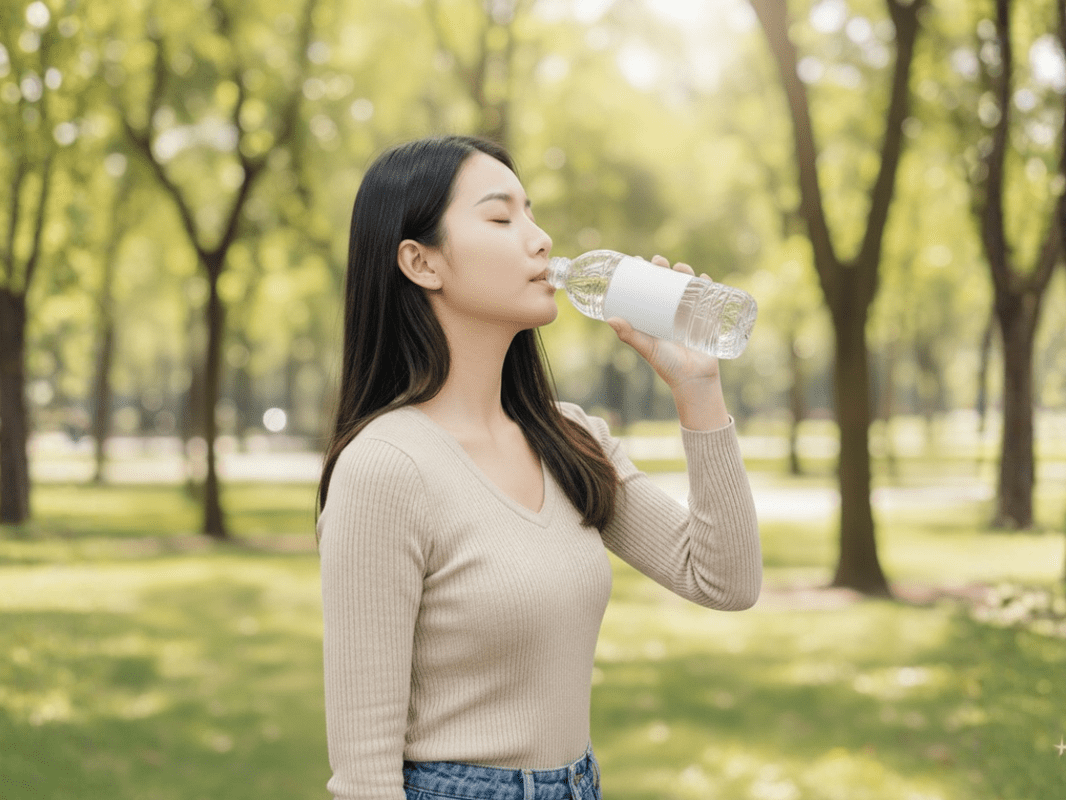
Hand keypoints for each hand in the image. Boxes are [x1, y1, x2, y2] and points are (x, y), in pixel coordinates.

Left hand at [605, 255, 720, 391]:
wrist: (695, 380)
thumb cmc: (668, 366)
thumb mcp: (647, 347)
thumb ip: (630, 336)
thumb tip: (610, 319)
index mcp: (655, 316)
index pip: (647, 289)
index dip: (644, 274)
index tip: (637, 261)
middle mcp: (671, 312)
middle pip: (667, 282)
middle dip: (664, 268)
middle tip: (659, 262)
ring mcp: (690, 313)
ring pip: (687, 286)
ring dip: (685, 272)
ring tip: (681, 268)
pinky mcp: (707, 318)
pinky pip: (709, 297)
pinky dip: (708, 285)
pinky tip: (704, 278)